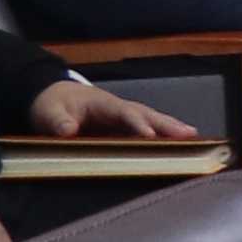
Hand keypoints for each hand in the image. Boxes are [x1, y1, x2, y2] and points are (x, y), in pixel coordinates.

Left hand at [8, 75, 178, 141]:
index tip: (150, 135)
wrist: (54, 97)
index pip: (124, 113)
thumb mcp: (48, 112)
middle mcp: (119, 108)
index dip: (137, 124)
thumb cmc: (53, 104)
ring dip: (172, 129)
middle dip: (168, 124)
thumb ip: (58, 122)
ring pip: (152, 120)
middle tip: (189, 134)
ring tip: (193, 138)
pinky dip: (165, 135)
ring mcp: (124, 118)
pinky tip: (179, 144)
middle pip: (148, 115)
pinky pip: (148, 130)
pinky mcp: (124, 128)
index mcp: (103, 103)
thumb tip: (68, 131)